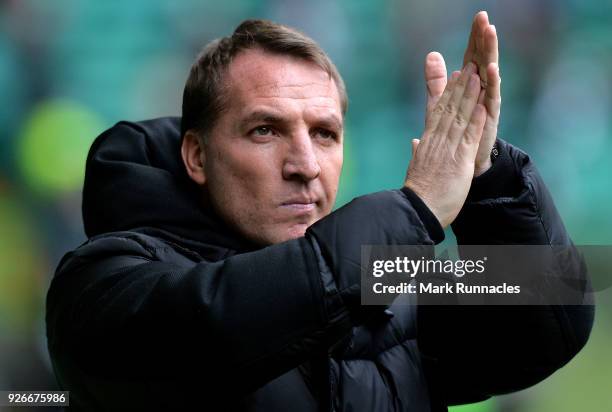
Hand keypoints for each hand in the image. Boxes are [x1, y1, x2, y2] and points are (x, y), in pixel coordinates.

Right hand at [404, 62, 486, 227]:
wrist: (418, 209)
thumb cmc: (419, 193)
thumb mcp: (417, 168)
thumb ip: (417, 152)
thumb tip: (414, 142)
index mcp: (427, 144)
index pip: (438, 113)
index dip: (448, 93)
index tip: (455, 77)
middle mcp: (436, 142)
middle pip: (449, 109)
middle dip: (460, 87)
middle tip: (469, 66)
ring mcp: (447, 151)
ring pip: (459, 118)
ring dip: (469, 96)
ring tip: (478, 77)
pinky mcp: (459, 162)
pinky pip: (468, 138)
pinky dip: (475, 121)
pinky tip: (482, 106)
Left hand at [422, 11, 500, 176]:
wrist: (462, 165)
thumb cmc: (454, 134)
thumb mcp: (441, 102)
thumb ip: (437, 80)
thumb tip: (431, 55)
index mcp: (470, 86)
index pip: (473, 56)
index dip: (475, 37)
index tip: (478, 16)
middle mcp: (482, 92)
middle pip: (483, 60)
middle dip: (485, 39)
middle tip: (486, 18)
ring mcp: (486, 104)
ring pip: (489, 73)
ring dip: (490, 53)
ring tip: (491, 33)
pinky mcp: (489, 118)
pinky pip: (492, 98)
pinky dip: (493, 82)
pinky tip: (492, 67)